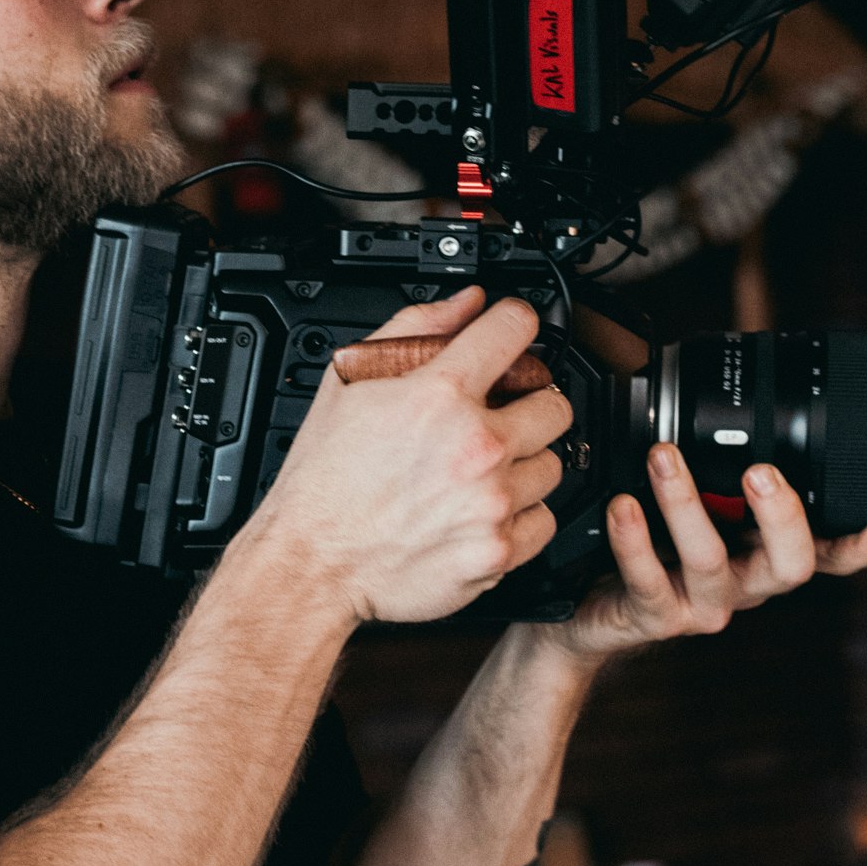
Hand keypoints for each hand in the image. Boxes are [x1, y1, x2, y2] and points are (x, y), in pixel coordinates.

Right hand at [242, 288, 573, 625]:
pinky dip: (521, 516)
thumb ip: (413, 330)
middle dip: (528, 405)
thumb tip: (466, 303)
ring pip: (552, 465)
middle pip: (553, 403)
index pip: (515, 328)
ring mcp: (492, 501)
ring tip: (482, 472)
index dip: (513, 324)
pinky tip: (484, 510)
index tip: (510, 336)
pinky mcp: (499, 550)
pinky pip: (545, 519)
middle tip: (498, 418)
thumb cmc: (325, 480)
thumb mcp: (349, 383)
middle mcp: (476, 445)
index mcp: (439, 395)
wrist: (313, 562)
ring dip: (524, 464)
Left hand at [539, 444, 866, 666]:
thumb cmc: (653, 545)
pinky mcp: (654, 616)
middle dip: (782, 515)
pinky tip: (623, 505)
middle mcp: (744, 583)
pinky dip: (634, 540)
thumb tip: (733, 389)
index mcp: (764, 552)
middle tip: (760, 469)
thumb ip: (722, 465)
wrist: (593, 609)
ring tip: (663, 458)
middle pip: (790, 565)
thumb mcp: (696, 505)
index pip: (831, 553)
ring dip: (686, 502)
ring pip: (710, 562)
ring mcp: (702, 604)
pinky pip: (648, 581)